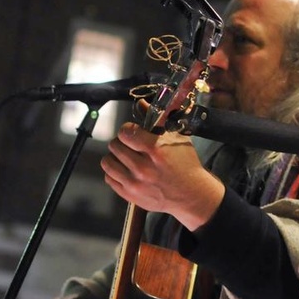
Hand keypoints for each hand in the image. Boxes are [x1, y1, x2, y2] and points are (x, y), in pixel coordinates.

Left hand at [100, 123, 224, 230]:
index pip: (125, 132)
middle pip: (115, 146)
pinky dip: (114, 172)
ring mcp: (135, 183)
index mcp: (156, 150)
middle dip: (122, 142)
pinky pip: (109, 178)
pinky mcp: (130, 195)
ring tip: (125, 157)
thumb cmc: (186, 165)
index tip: (133, 132)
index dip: (127, 129)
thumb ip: (157, 120)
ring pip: (107, 162)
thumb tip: (141, 103)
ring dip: (115, 157)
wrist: (191, 195)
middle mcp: (143, 167)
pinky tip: (125, 170)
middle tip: (130, 145)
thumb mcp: (177, 139)